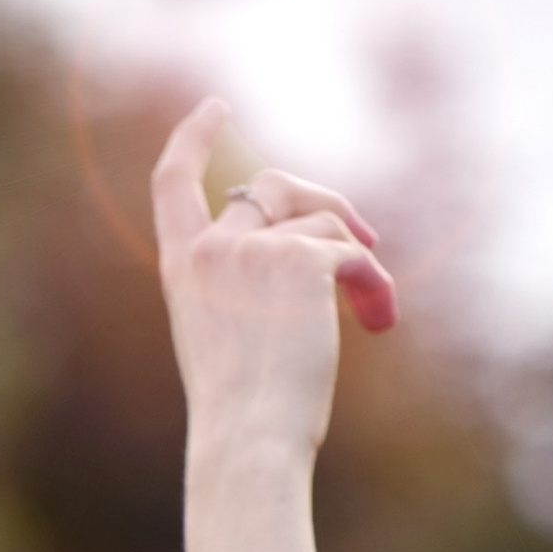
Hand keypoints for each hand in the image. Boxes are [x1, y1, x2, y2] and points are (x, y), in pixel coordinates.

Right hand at [152, 93, 396, 465]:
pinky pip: (352, 252)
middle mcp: (212, 250)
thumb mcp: (225, 341)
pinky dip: (374, 284)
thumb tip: (320, 248)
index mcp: (183, 271)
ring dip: (358, 260)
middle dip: (321, 200)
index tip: (213, 108)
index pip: (173, 185)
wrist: (250, 443)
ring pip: (323, 221)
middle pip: (269, 185)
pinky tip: (380, 322)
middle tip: (363, 239)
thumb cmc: (243, 416)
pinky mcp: (301, 259)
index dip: (192, 139)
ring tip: (373, 312)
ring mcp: (253, 250)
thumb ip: (245, 288)